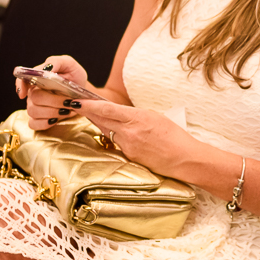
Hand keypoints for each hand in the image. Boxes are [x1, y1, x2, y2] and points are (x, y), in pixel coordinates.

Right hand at [15, 56, 95, 130]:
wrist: (83, 94)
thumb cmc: (74, 77)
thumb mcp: (70, 65)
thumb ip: (57, 62)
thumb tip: (46, 68)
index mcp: (38, 77)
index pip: (22, 79)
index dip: (20, 85)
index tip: (23, 93)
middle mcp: (33, 91)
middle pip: (33, 98)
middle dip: (53, 101)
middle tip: (69, 101)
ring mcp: (34, 106)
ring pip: (33, 111)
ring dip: (52, 112)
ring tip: (68, 109)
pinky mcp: (38, 119)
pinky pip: (33, 124)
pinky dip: (45, 123)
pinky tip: (55, 119)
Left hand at [74, 98, 199, 177]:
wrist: (184, 159)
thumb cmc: (174, 136)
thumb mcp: (155, 117)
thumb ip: (135, 115)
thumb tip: (119, 113)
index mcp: (138, 118)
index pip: (107, 109)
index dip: (89, 105)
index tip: (76, 101)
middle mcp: (129, 132)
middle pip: (101, 120)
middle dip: (87, 112)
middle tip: (75, 106)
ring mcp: (128, 146)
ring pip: (107, 132)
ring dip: (101, 124)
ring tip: (95, 117)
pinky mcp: (129, 156)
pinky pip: (117, 143)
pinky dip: (115, 137)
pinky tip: (119, 135)